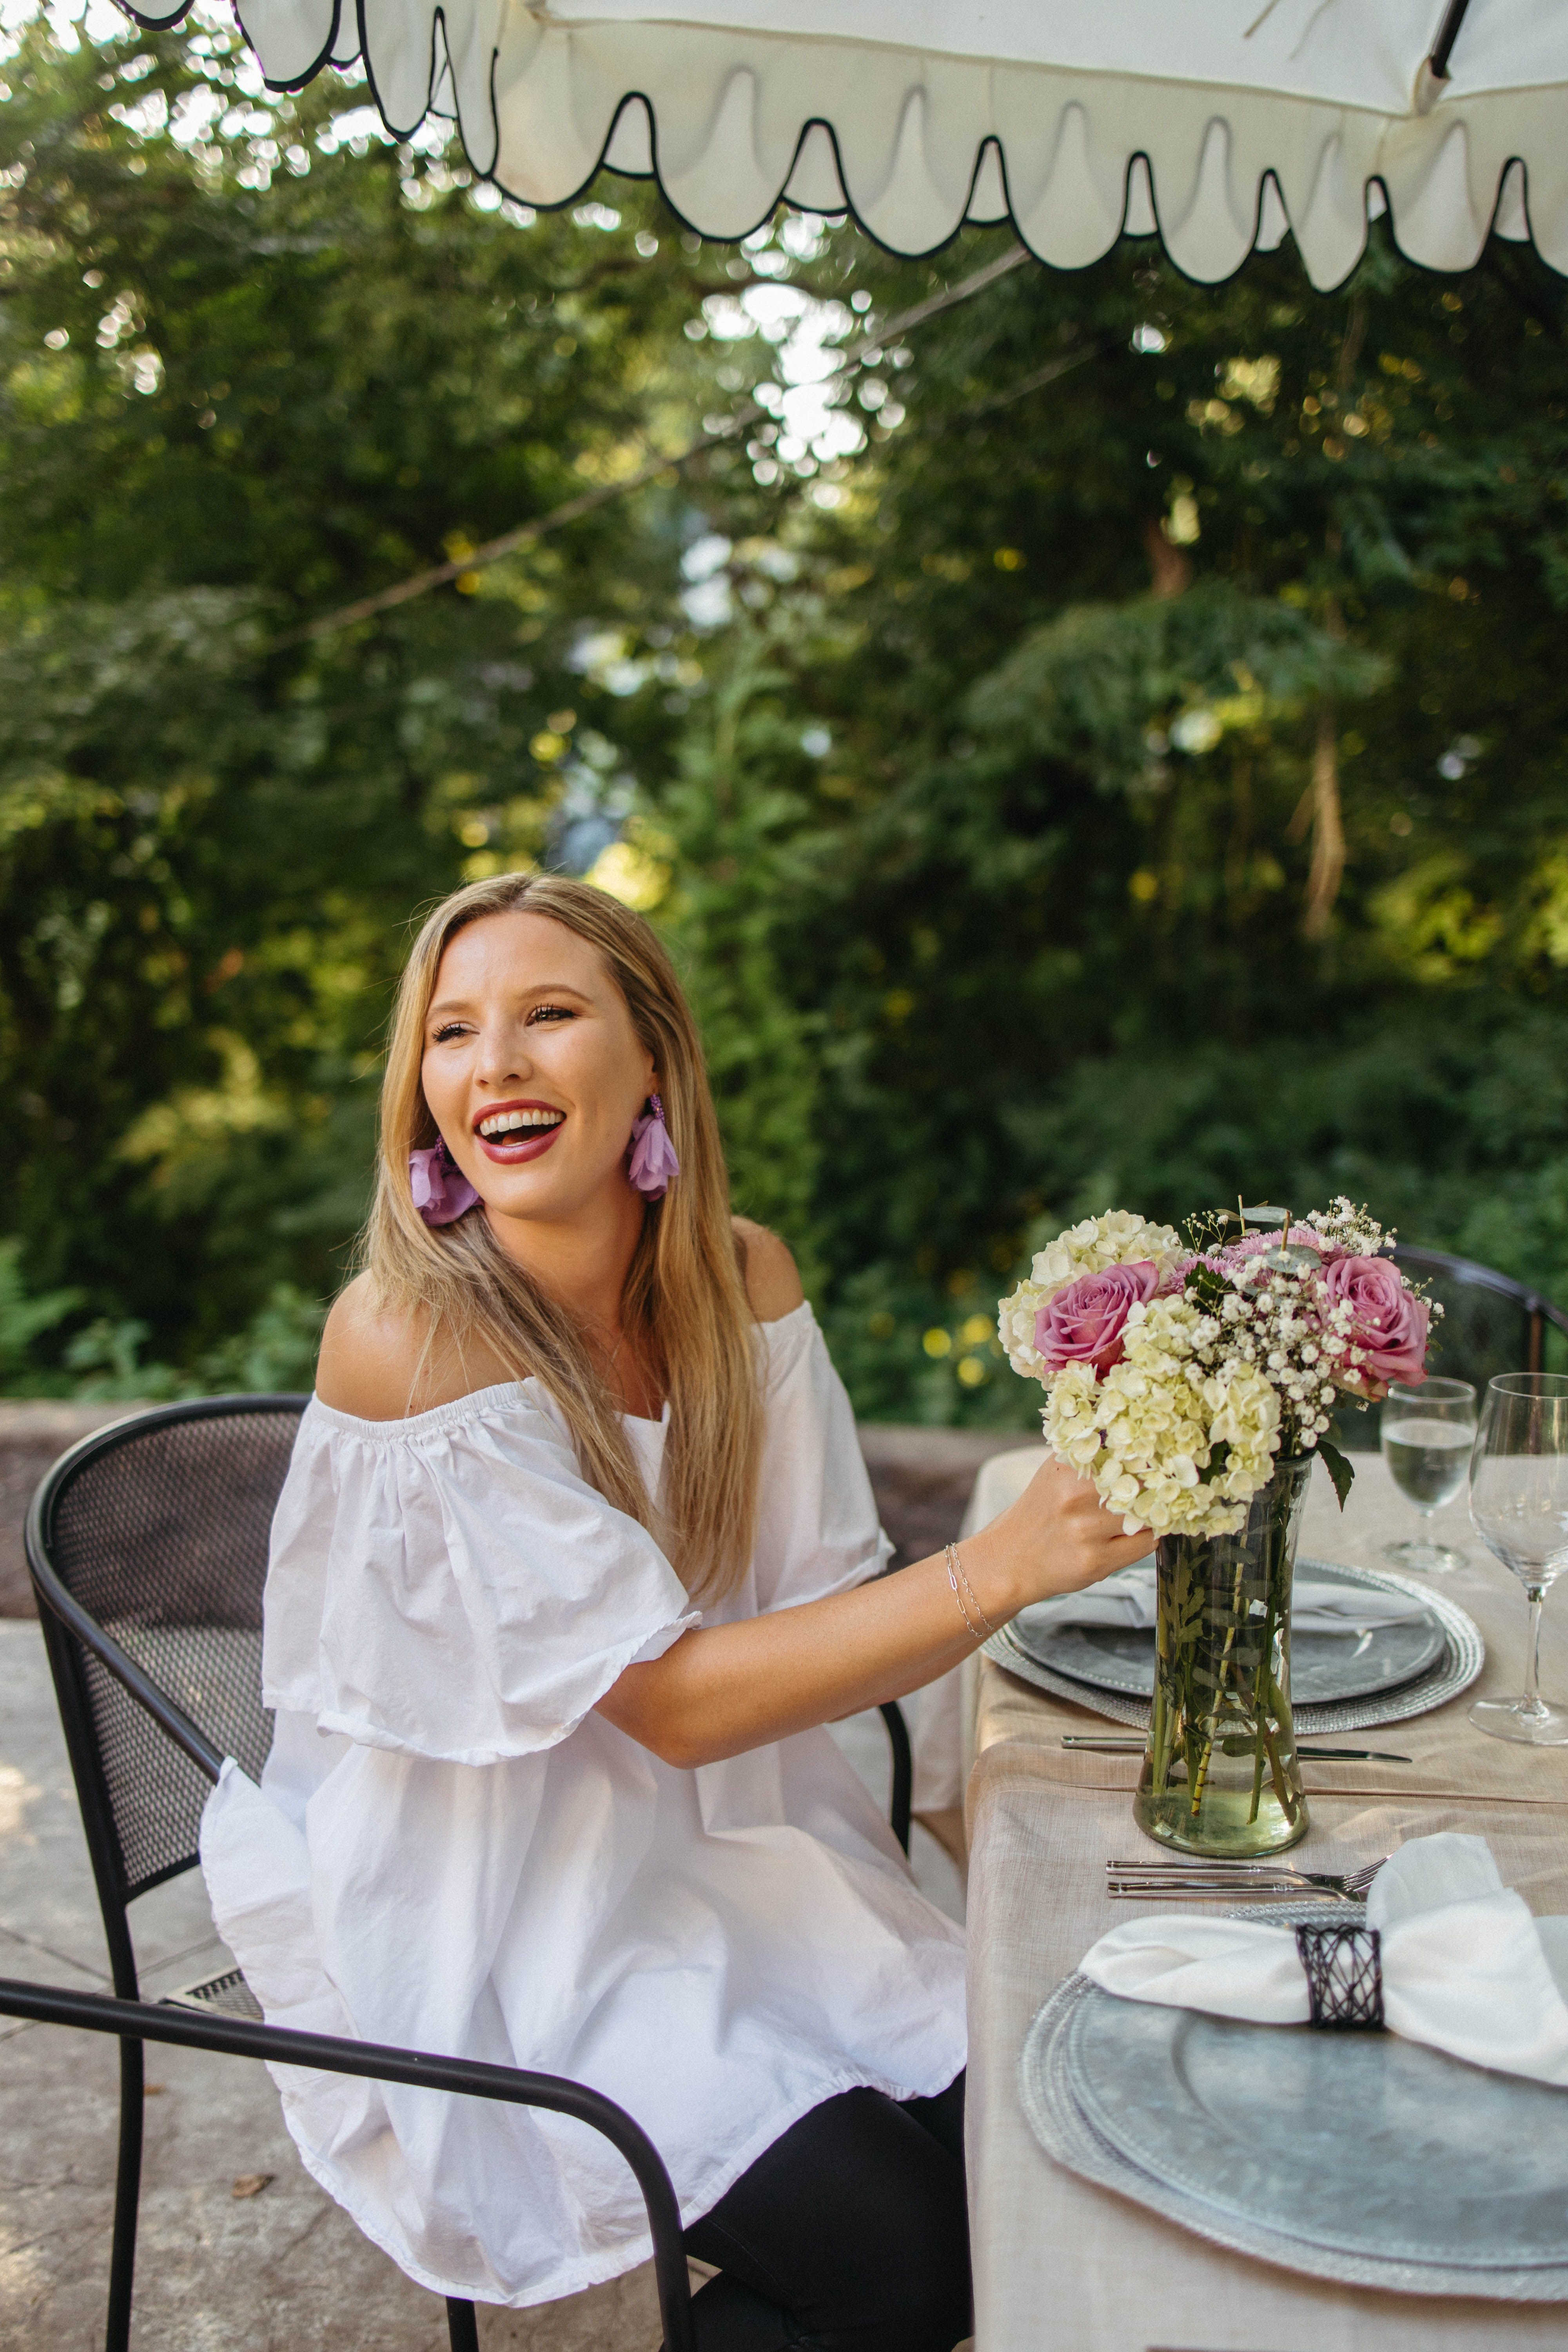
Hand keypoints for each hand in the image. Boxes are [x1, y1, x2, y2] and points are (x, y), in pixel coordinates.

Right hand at [968, 1455, 1154, 1619]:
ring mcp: (1086, 1531)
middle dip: (1156, 1485)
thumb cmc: (1040, 1512)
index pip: (1126, 1451)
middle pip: (1143, 1483)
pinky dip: (1146, 1538)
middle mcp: (1075, 1496)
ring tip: (1143, 1513)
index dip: (1149, 1455)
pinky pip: (1146, 1544)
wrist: (1009, 1560)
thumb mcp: (1056, 1471)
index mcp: (1067, 1466)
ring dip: (1153, 1514)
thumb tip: (1137, 1438)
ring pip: (1148, 1515)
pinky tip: (1132, 1534)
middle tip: (1162, 1486)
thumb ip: (1091, 1452)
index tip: (1161, 1458)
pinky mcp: (1096, 1562)